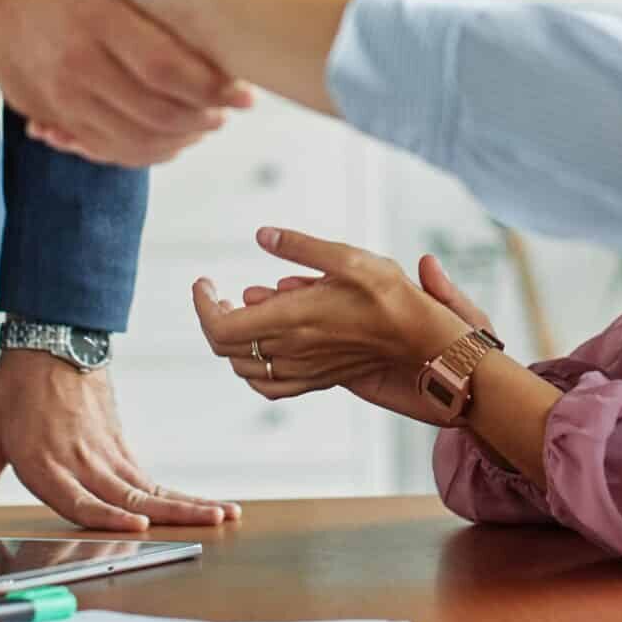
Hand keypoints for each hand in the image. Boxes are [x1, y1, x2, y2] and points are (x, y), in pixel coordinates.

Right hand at [0, 0, 250, 166]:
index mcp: (98, 13)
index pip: (163, 64)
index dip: (208, 85)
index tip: (241, 90)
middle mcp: (76, 57)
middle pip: (152, 108)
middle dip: (201, 117)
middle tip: (229, 112)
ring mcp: (61, 93)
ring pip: (132, 137)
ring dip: (179, 139)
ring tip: (206, 125)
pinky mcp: (53, 116)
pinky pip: (106, 149)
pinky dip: (145, 151)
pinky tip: (172, 139)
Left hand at [0, 350, 239, 531]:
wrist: (52, 336)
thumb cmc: (17, 386)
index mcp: (47, 462)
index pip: (82, 499)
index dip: (110, 515)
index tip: (141, 526)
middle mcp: (83, 460)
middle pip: (133, 495)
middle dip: (176, 512)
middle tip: (215, 524)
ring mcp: (106, 450)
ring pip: (150, 485)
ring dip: (188, 501)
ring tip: (224, 513)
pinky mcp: (118, 440)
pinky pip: (146, 474)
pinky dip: (172, 491)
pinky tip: (196, 504)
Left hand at [192, 229, 473, 423]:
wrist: (418, 338)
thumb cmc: (387, 294)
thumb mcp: (346, 257)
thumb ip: (300, 247)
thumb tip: (263, 234)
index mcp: (290, 319)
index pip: (220, 326)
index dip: (203, 305)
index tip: (204, 283)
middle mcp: (290, 351)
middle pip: (226, 347)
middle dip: (213, 317)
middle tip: (217, 293)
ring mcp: (302, 370)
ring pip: (244, 368)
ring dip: (232, 341)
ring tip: (241, 311)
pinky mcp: (316, 379)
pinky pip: (268, 386)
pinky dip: (252, 370)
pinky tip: (262, 350)